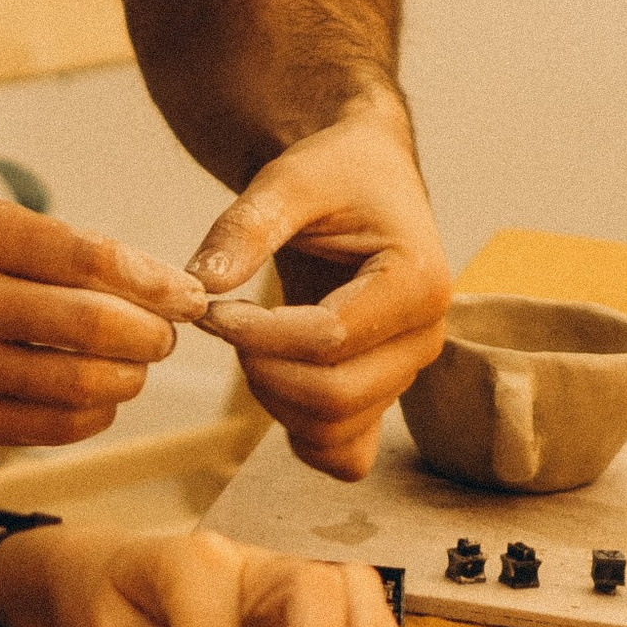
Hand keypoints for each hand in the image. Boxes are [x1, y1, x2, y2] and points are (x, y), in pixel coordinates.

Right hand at [0, 207, 203, 453]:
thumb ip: (48, 247)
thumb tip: (148, 282)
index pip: (90, 259)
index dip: (154, 281)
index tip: (187, 292)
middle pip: (94, 327)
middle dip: (152, 334)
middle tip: (169, 333)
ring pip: (79, 385)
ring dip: (127, 378)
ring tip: (135, 365)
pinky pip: (48, 428)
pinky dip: (90, 414)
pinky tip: (97, 397)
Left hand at [185, 99, 452, 481]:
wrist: (364, 177)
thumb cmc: (333, 172)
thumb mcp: (288, 180)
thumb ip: (245, 227)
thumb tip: (201, 285)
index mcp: (419, 281)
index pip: (333, 338)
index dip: (261, 334)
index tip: (211, 309)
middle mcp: (426, 337)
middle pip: (336, 395)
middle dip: (263, 369)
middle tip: (221, 324)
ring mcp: (406, 373)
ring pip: (336, 429)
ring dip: (273, 398)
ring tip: (244, 340)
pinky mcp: (382, 394)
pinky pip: (346, 454)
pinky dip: (300, 435)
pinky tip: (272, 379)